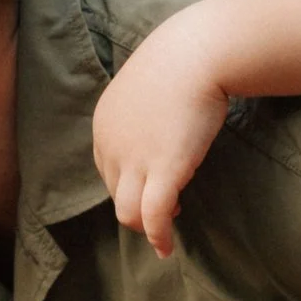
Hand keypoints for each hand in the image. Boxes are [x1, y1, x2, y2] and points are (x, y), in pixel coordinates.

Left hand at [92, 26, 231, 259]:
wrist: (196, 52)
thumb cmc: (180, 62)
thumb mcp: (146, 87)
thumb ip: (142, 111)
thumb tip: (155, 124)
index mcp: (104, 126)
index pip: (107, 170)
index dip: (128, 183)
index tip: (151, 186)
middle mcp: (111, 146)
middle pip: (115, 192)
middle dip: (137, 205)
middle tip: (165, 208)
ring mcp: (135, 160)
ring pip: (128, 213)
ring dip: (145, 226)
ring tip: (165, 229)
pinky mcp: (164, 171)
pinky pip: (154, 217)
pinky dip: (159, 237)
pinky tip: (167, 249)